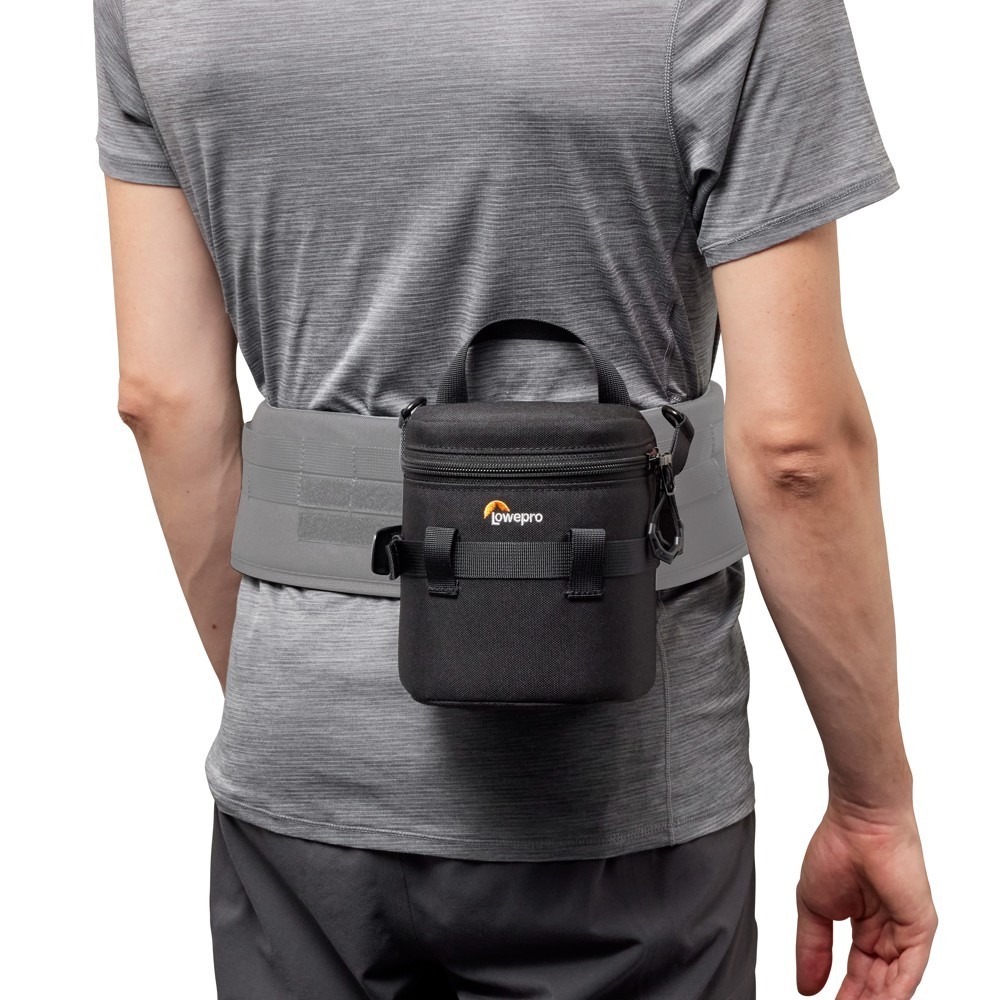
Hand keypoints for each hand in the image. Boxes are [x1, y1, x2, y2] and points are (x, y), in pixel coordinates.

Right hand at [795, 797, 936, 997]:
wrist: (857, 822)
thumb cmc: (836, 849)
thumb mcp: (814, 907)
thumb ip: (812, 947)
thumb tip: (806, 986)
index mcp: (866, 924)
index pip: (859, 971)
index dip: (844, 994)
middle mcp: (889, 931)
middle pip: (876, 982)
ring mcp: (906, 931)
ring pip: (893, 982)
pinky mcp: (920, 927)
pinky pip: (909, 970)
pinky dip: (893, 992)